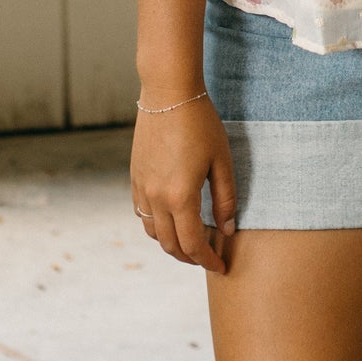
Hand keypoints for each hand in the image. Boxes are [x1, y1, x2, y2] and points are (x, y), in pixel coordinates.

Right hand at [130, 97, 237, 272]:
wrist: (167, 93)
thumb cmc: (200, 123)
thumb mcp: (222, 160)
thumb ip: (225, 198)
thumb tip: (226, 230)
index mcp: (180, 197)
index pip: (193, 244)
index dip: (207, 261)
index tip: (220, 267)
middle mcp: (156, 198)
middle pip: (170, 245)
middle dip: (190, 258)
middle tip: (208, 258)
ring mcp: (142, 188)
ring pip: (152, 233)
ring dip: (171, 244)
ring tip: (191, 242)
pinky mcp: (135, 177)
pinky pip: (141, 213)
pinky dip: (156, 226)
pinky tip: (171, 220)